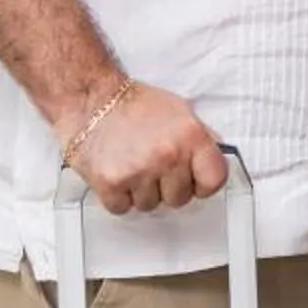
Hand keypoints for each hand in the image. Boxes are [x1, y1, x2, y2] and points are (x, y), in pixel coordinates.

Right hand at [60, 81, 227, 215]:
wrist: (92, 99)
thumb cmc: (135, 105)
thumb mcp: (181, 112)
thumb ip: (202, 139)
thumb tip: (214, 161)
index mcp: (191, 136)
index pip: (214, 180)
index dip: (203, 184)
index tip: (193, 181)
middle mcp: (168, 155)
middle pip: (180, 198)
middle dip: (168, 187)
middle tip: (153, 166)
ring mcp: (139, 171)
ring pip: (150, 205)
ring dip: (141, 192)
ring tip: (132, 165)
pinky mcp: (111, 183)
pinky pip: (122, 208)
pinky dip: (118, 197)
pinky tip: (117, 173)